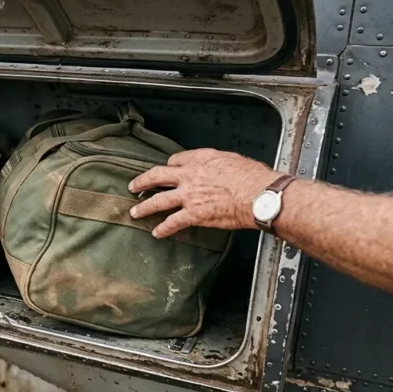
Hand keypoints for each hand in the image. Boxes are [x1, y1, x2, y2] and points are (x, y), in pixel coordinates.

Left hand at [128, 148, 280, 237]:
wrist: (258, 195)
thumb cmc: (252, 177)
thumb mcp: (232, 159)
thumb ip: (217, 162)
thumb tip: (217, 167)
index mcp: (200, 160)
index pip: (176, 161)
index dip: (169, 166)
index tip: (166, 170)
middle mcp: (189, 176)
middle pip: (157, 176)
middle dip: (142, 181)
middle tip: (134, 186)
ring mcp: (189, 196)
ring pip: (158, 201)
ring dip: (144, 207)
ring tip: (135, 212)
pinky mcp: (193, 214)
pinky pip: (172, 222)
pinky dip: (162, 229)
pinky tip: (156, 232)